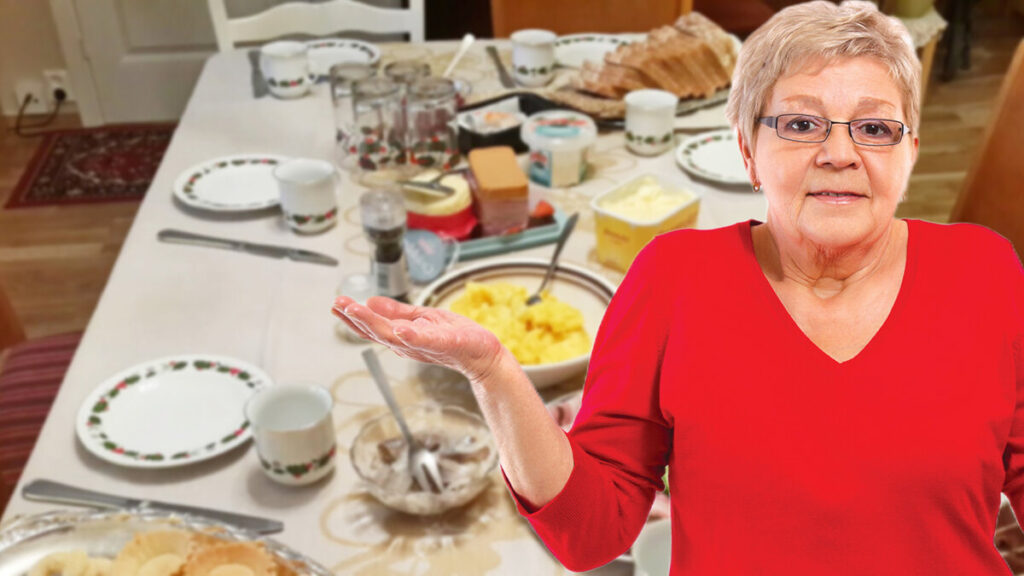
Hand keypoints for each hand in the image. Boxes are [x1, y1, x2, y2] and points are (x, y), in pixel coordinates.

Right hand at [332, 295, 508, 383]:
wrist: (483, 354)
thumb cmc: (456, 336)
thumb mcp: (422, 319)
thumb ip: (397, 313)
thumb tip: (371, 301)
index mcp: (403, 336)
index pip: (374, 328)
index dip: (353, 318)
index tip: (336, 305)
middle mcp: (410, 343)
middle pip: (378, 332)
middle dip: (357, 319)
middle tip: (339, 306)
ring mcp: (426, 345)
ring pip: (395, 336)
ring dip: (375, 323)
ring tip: (357, 310)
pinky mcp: (446, 344)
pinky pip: (426, 341)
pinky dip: (412, 336)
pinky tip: (400, 329)